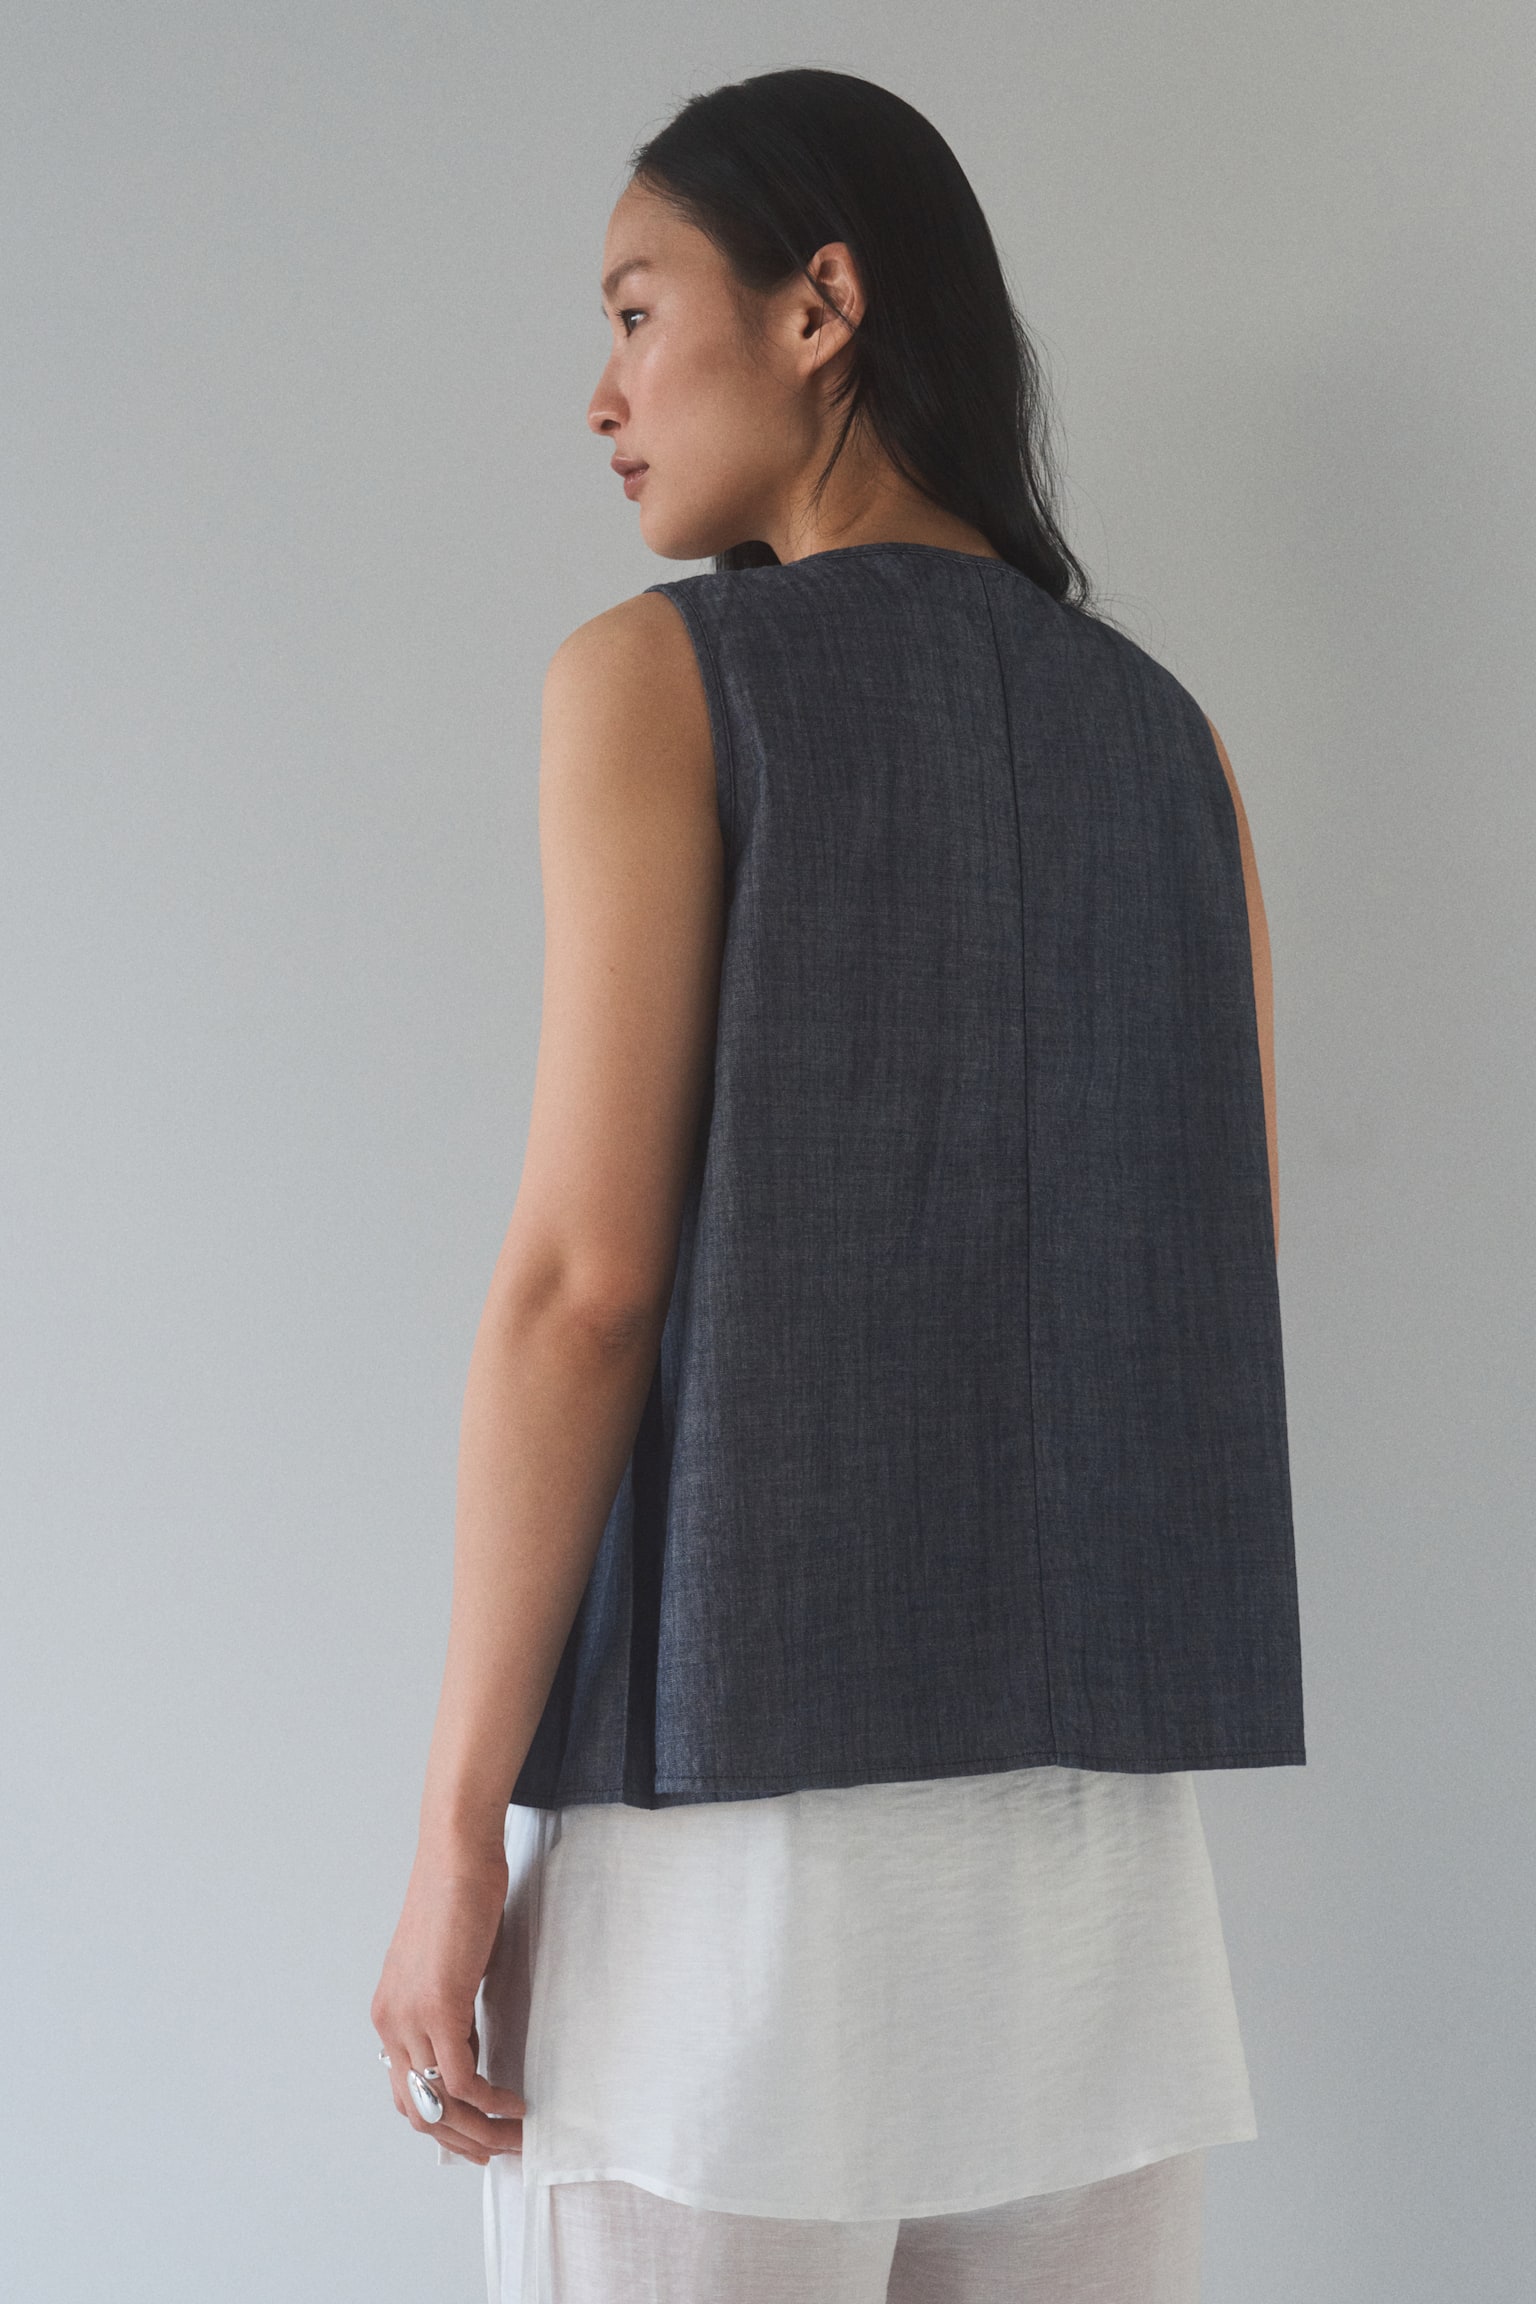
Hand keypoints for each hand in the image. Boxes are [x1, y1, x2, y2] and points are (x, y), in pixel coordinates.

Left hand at [371, 1838, 527, 2164]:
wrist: (456, 1855)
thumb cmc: (457, 1898)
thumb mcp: (447, 1967)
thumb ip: (450, 2009)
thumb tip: (470, 2043)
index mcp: (389, 2016)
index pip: (407, 2093)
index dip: (442, 2125)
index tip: (478, 2136)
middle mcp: (390, 2025)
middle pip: (418, 2111)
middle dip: (461, 2141)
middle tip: (500, 2152)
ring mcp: (410, 2018)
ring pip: (441, 2103)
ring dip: (480, 2131)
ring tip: (515, 2138)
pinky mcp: (439, 2007)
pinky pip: (463, 2078)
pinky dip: (491, 2101)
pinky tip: (515, 2103)